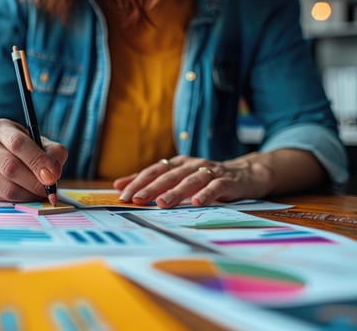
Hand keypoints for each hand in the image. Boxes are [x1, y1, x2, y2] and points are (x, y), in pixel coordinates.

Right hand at [0, 118, 67, 201]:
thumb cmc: (24, 148)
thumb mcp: (40, 142)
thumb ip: (54, 153)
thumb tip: (53, 175)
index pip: (17, 143)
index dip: (37, 160)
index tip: (53, 175)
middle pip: (10, 167)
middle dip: (35, 181)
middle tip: (49, 188)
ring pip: (7, 188)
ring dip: (29, 194)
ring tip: (40, 192)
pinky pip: (3, 200)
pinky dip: (21, 201)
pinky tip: (27, 193)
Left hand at [113, 155, 272, 207]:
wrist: (246, 174)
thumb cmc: (206, 178)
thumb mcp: (178, 177)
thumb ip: (150, 181)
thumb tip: (119, 185)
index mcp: (177, 163)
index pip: (154, 170)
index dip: (138, 181)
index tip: (123, 194)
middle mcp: (191, 164)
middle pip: (168, 175)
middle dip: (151, 188)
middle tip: (137, 199)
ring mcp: (210, 171)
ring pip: (189, 180)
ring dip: (175, 192)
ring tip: (162, 203)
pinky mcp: (227, 181)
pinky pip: (215, 187)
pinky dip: (206, 194)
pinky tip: (197, 203)